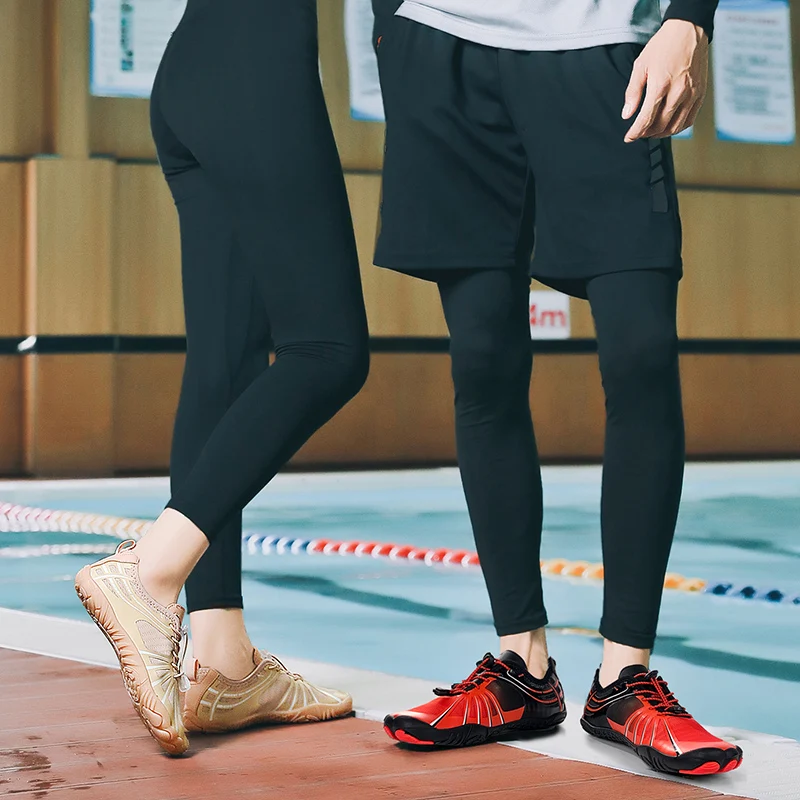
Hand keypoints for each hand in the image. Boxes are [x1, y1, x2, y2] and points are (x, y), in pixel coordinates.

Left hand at [623, 20, 708, 141]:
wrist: (688, 30)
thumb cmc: (663, 46)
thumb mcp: (641, 66)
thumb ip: (633, 92)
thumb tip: (627, 114)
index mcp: (661, 85)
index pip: (646, 119)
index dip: (635, 132)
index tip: (629, 137)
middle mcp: (679, 92)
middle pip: (660, 125)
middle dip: (646, 133)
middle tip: (639, 132)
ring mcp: (692, 94)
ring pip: (676, 126)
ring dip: (661, 134)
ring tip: (651, 132)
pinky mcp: (700, 94)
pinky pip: (689, 120)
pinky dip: (677, 127)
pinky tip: (668, 125)